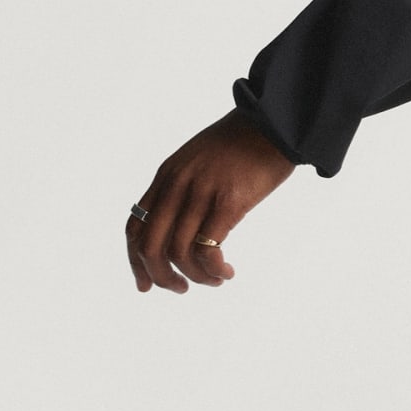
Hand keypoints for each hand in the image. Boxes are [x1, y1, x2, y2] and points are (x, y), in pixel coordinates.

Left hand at [126, 107, 296, 293]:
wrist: (275, 121)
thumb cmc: (245, 141)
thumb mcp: (200, 159)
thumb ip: (185, 185)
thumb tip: (183, 221)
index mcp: (167, 175)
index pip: (135, 227)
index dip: (135, 261)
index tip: (147, 284)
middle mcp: (177, 185)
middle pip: (151, 246)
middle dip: (161, 277)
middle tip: (181, 289)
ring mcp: (201, 193)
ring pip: (179, 253)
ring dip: (195, 277)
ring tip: (214, 280)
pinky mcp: (229, 201)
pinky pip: (208, 249)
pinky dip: (213, 269)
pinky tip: (227, 272)